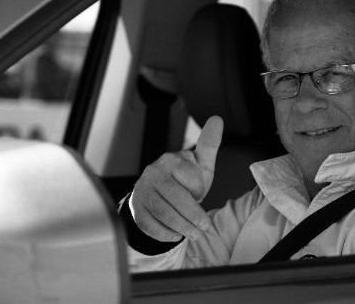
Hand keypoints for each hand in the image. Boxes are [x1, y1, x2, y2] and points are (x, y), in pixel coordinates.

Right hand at [129, 115, 223, 241]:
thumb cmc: (186, 179)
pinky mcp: (136, 209)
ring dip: (182, 228)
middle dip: (193, 216)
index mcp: (170, 159)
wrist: (161, 196)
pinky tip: (176, 235)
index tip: (202, 195)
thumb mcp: (200, 163)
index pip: (189, 179)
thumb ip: (209, 144)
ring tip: (195, 234)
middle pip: (176, 199)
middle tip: (204, 228)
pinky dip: (166, 234)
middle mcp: (153, 173)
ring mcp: (142, 192)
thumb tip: (218, 118)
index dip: (199, 191)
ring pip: (163, 214)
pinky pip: (150, 225)